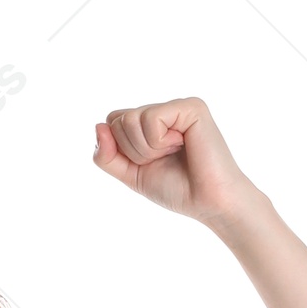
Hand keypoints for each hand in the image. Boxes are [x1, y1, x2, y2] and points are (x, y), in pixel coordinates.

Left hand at [92, 99, 255, 225]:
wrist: (208, 202)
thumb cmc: (177, 189)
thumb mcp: (131, 175)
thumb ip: (108, 156)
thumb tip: (98, 126)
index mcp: (150, 123)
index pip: (112, 123)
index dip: (121, 150)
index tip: (148, 164)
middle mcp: (162, 110)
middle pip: (117, 119)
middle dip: (132, 150)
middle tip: (163, 159)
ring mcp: (177, 105)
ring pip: (130, 119)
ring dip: (146, 149)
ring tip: (173, 153)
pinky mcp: (190, 106)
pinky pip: (150, 119)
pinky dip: (159, 142)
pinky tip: (182, 145)